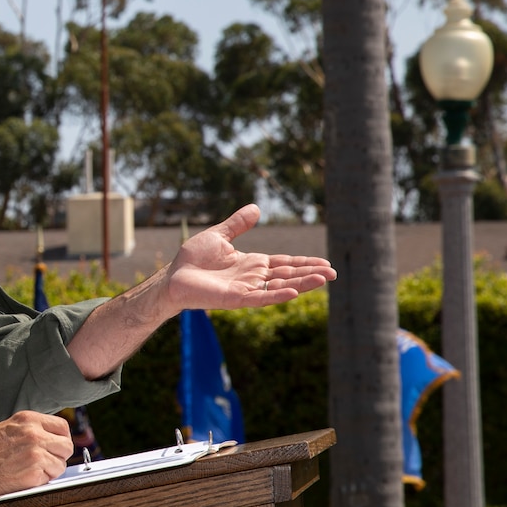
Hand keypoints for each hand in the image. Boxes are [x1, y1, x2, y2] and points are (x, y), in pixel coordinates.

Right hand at [0, 411, 76, 496]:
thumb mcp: (10, 427)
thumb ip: (33, 429)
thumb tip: (54, 437)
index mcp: (28, 419)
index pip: (62, 426)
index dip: (61, 438)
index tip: (55, 446)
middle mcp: (34, 434)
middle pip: (67, 445)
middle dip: (59, 455)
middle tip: (46, 461)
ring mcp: (35, 454)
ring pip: (61, 464)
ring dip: (51, 470)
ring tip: (31, 468)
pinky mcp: (34, 473)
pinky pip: (50, 478)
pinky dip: (41, 480)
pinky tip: (25, 476)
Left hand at [164, 204, 336, 311]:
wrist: (172, 276)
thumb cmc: (193, 259)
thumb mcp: (219, 236)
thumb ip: (237, 224)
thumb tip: (256, 208)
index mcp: (252, 263)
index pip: (284, 263)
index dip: (304, 263)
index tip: (325, 263)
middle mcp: (253, 277)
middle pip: (288, 275)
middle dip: (310, 274)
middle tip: (334, 273)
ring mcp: (245, 289)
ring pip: (279, 286)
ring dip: (301, 284)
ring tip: (323, 279)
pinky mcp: (235, 298)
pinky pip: (259, 298)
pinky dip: (276, 295)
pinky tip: (293, 292)